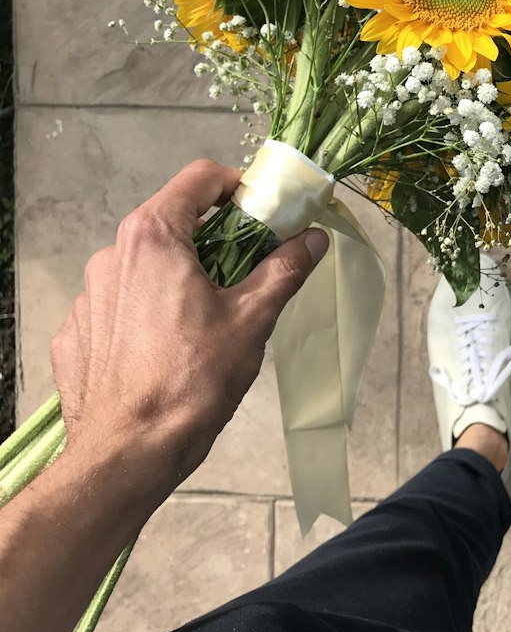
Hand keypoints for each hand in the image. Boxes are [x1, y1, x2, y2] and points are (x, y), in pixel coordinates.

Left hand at [50, 158, 328, 498]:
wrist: (127, 453)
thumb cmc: (192, 380)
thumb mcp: (252, 320)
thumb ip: (283, 270)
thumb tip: (312, 239)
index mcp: (153, 236)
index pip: (199, 178)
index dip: (238, 187)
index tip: (264, 215)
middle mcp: (112, 253)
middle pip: (171, 222)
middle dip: (214, 240)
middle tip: (246, 274)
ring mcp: (88, 294)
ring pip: (144, 267)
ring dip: (178, 278)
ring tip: (206, 322)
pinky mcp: (76, 333)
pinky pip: (120, 307)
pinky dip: (147, 315)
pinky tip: (166, 352)